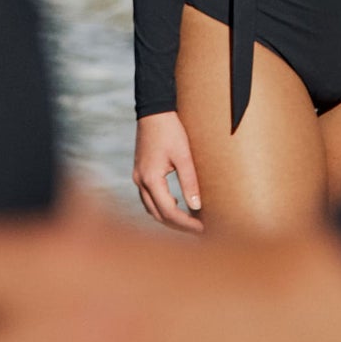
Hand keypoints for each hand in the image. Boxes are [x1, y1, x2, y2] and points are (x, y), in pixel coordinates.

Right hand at [132, 111, 202, 232]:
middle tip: (199, 230)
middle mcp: (140, 181)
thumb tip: (197, 207)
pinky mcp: (140, 172)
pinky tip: (178, 203)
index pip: (168, 211)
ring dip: (169, 217)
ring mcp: (138, 177)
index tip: (202, 228)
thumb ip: (190, 181)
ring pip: (151, 208)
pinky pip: (149, 197)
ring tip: (190, 221)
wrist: (154, 111)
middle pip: (158, 214)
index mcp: (150, 178)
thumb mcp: (184, 155)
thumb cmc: (170, 130)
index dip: (186, 223)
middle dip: (178, 225)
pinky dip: (162, 205)